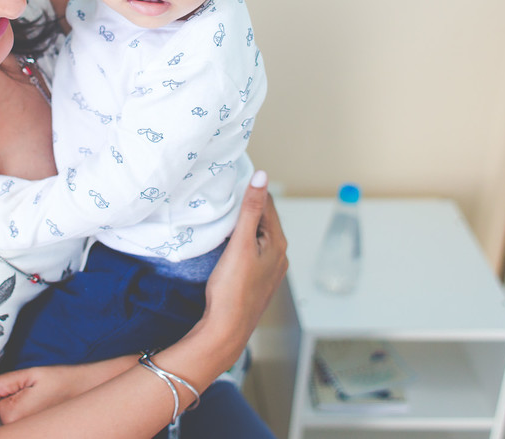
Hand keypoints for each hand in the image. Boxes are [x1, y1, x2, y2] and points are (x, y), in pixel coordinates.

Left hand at [0, 357, 132, 423]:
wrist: (90, 390)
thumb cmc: (63, 381)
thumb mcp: (30, 374)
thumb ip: (0, 385)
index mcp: (13, 414)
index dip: (7, 392)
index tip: (25, 389)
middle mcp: (20, 430)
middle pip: (0, 419)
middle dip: (11, 407)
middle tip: (34, 397)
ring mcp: (30, 434)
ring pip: (12, 424)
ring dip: (21, 414)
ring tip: (42, 404)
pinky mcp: (37, 435)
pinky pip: (24, 427)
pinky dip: (29, 420)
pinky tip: (45, 412)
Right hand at [201, 170, 287, 356]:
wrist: (227, 329)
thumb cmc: (233, 288)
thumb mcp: (240, 243)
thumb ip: (250, 209)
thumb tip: (261, 176)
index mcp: (278, 243)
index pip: (268, 204)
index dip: (251, 190)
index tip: (233, 179)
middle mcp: (279, 255)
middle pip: (263, 220)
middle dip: (248, 207)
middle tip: (225, 195)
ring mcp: (270, 269)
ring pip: (258, 236)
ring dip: (244, 225)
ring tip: (224, 217)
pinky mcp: (258, 279)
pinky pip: (253, 251)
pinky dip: (242, 241)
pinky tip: (228, 243)